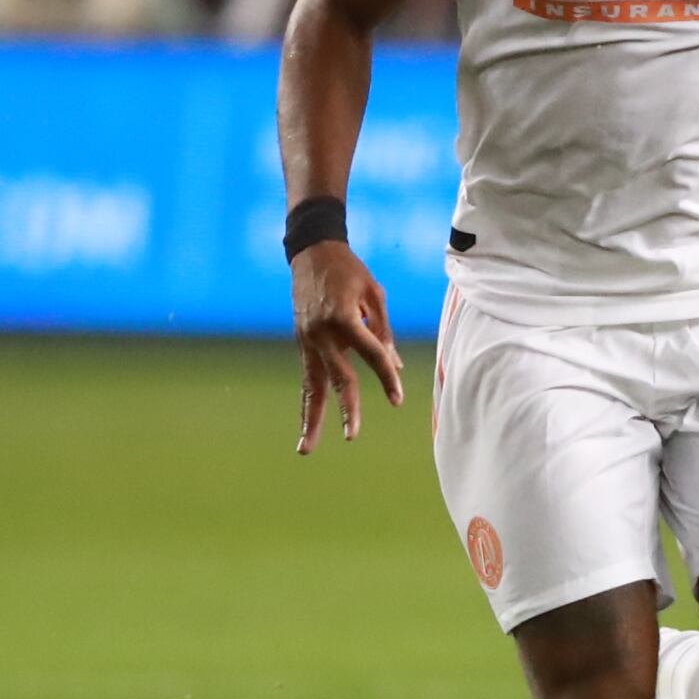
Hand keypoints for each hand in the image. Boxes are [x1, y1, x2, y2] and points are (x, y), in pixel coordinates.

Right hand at [290, 240, 402, 453]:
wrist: (311, 251)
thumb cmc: (349, 270)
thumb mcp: (374, 293)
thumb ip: (383, 330)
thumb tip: (392, 364)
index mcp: (343, 317)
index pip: (371, 354)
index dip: (386, 377)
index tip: (397, 399)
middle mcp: (322, 332)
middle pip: (338, 377)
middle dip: (346, 407)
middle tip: (352, 434)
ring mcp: (307, 339)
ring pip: (311, 386)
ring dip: (310, 417)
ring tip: (306, 448)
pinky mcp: (301, 342)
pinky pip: (308, 377)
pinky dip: (308, 401)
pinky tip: (308, 423)